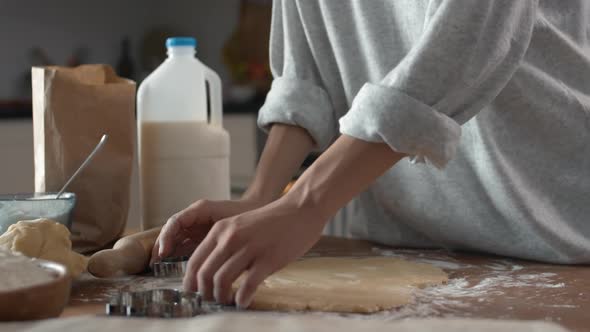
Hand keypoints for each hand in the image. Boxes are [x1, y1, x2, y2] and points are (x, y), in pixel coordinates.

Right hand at [150, 199, 264, 264]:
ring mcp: (195, 228)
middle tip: (154, 262)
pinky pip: (184, 247)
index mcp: (198, 210)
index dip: (167, 237)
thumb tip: (205, 247)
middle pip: (171, 231)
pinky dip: (177, 256)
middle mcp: (193, 218)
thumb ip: (215, 230)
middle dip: (161, 245)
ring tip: (158, 267)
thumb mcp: (229, 221)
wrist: (257, 210)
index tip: (163, 252)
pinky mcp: (199, 238)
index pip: (175, 222)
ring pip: (175, 240)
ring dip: (166, 253)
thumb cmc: (244, 212)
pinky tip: (175, 268)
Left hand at [182, 195, 327, 307]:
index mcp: (220, 229)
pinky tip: (243, 302)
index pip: (195, 260)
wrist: (300, 209)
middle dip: (205, 293)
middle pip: (205, 273)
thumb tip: (213, 273)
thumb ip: (226, 245)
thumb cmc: (272, 221)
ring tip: (228, 301)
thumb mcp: (240, 226)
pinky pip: (248, 285)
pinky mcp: (268, 259)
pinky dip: (242, 298)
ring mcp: (249, 248)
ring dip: (221, 297)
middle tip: (211, 300)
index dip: (191, 281)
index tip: (195, 292)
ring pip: (222, 280)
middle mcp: (231, 237)